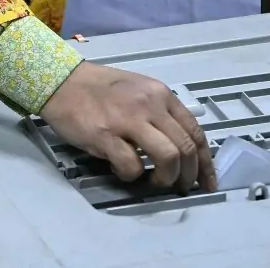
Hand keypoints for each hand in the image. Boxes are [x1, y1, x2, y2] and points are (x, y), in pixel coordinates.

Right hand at [41, 61, 216, 193]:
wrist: (62, 81)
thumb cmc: (100, 88)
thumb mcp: (139, 91)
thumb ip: (160, 112)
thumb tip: (179, 145)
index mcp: (161, 95)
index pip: (195, 132)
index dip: (205, 163)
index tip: (207, 182)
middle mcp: (150, 105)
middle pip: (185, 148)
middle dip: (189, 176)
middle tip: (181, 187)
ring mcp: (128, 120)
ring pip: (167, 157)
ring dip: (166, 178)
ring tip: (155, 182)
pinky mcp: (106, 135)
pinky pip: (132, 165)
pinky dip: (131, 176)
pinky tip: (122, 171)